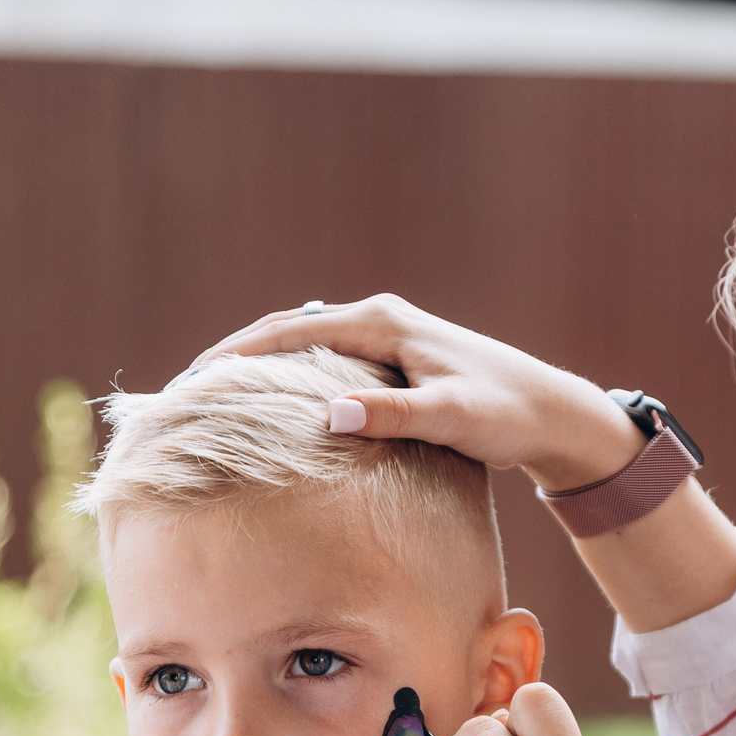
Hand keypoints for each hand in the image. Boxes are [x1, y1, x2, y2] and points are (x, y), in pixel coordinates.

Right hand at [202, 295, 645, 491]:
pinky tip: (274, 408)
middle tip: (184, 391)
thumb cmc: (505, 414)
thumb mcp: (449, 416)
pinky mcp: (394, 362)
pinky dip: (292, 378)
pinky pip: (326, 363)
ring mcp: (386, 337)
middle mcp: (378, 319)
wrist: (550, 413)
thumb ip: (392, 414)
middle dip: (235, 357)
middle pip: (286, 330)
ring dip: (260, 366)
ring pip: (304, 346)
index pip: (289, 330)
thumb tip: (329, 414)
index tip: (190, 380)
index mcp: (381, 322)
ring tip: (214, 399)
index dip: (236, 355)